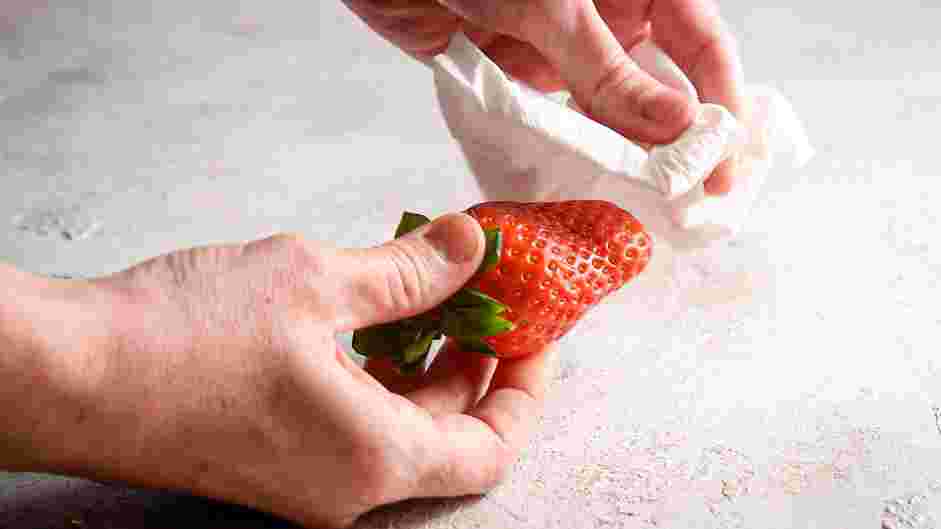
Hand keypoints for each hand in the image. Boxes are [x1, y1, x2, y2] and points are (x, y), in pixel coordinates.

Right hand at [12, 214, 552, 527]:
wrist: (67, 372)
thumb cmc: (181, 337)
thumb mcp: (315, 280)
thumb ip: (408, 270)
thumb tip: (468, 247)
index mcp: (374, 458)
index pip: (492, 446)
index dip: (525, 387)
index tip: (532, 331)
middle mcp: (346, 487)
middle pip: (448, 433)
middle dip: (475, 361)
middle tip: (486, 296)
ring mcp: (306, 481)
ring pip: (398, 427)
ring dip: (423, 362)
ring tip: (430, 292)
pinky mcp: (272, 459)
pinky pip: (351, 424)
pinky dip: (375, 374)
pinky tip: (370, 317)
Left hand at [343, 0, 745, 193]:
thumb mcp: (555, 8)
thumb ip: (610, 70)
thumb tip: (678, 127)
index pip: (702, 46)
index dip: (721, 106)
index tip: (725, 167)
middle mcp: (612, 21)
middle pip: (663, 87)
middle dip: (680, 142)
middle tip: (694, 201)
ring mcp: (568, 53)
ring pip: (613, 113)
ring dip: (627, 156)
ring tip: (647, 209)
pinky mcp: (525, 79)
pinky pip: (560, 123)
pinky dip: (571, 155)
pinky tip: (586, 189)